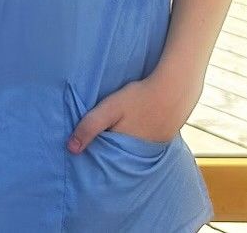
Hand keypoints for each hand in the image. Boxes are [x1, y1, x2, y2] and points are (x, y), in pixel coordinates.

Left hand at [66, 72, 198, 153]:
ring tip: (119, 129)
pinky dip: (138, 137)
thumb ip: (90, 126)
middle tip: (102, 135)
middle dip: (108, 149)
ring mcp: (151, 148)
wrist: (175, 90)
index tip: (85, 146)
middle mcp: (137, 154)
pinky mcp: (162, 140)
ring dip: (124, 143)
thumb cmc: (139, 97)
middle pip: (117, 155)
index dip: (95, 151)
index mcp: (122, 149)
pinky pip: (144, 143)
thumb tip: (71, 149)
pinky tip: (137, 125)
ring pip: (131, 149)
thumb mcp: (110, 109)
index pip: (104, 157)